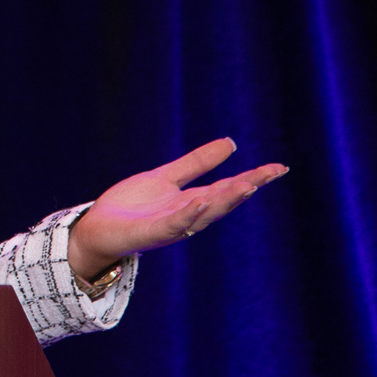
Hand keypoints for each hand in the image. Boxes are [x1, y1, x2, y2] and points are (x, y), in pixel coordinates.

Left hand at [67, 138, 287, 280]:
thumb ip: (196, 163)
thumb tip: (230, 143)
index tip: (280, 167)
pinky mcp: (150, 233)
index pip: (227, 187)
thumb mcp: (165, 177)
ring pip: (202, 214)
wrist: (96, 229)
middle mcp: (187, 215)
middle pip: (221, 201)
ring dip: (223, 201)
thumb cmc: (130, 207)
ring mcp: (170, 226)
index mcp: (192, 201)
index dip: (254, 178)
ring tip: (245, 185)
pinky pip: (173, 224)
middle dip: (243, 189)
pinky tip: (200, 202)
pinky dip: (188, 215)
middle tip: (266, 176)